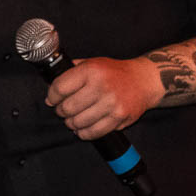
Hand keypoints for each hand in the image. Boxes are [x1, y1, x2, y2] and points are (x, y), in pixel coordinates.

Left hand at [46, 56, 162, 139]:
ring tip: (73, 120)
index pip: (59, 88)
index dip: (52, 97)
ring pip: (79, 122)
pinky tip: (82, 128)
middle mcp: (101, 86)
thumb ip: (72, 71)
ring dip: (71, 123)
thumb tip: (51, 90)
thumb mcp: (93, 62)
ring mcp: (111, 103)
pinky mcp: (119, 117)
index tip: (52, 99)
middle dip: (61, 112)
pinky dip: (84, 133)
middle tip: (63, 111)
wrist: (143, 80)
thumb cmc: (115, 72)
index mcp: (91, 70)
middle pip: (67, 108)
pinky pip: (94, 132)